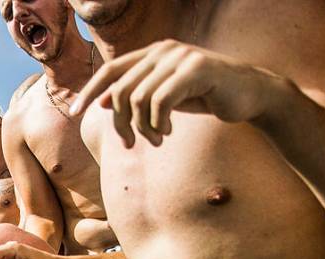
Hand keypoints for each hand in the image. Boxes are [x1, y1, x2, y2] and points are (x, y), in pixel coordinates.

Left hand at [71, 39, 280, 147]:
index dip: (89, 92)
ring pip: (138, 99)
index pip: (109, 71)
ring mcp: (180, 57)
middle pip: (120, 91)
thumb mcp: (164, 99)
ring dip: (143, 128)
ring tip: (157, 139)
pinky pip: (159, 102)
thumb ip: (136, 97)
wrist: (251, 96)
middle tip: (132, 143)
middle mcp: (163, 50)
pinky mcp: (196, 69)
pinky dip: (158, 123)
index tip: (74, 113)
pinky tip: (168, 133)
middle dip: (121, 123)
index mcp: (153, 53)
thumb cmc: (205, 97)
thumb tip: (102, 101)